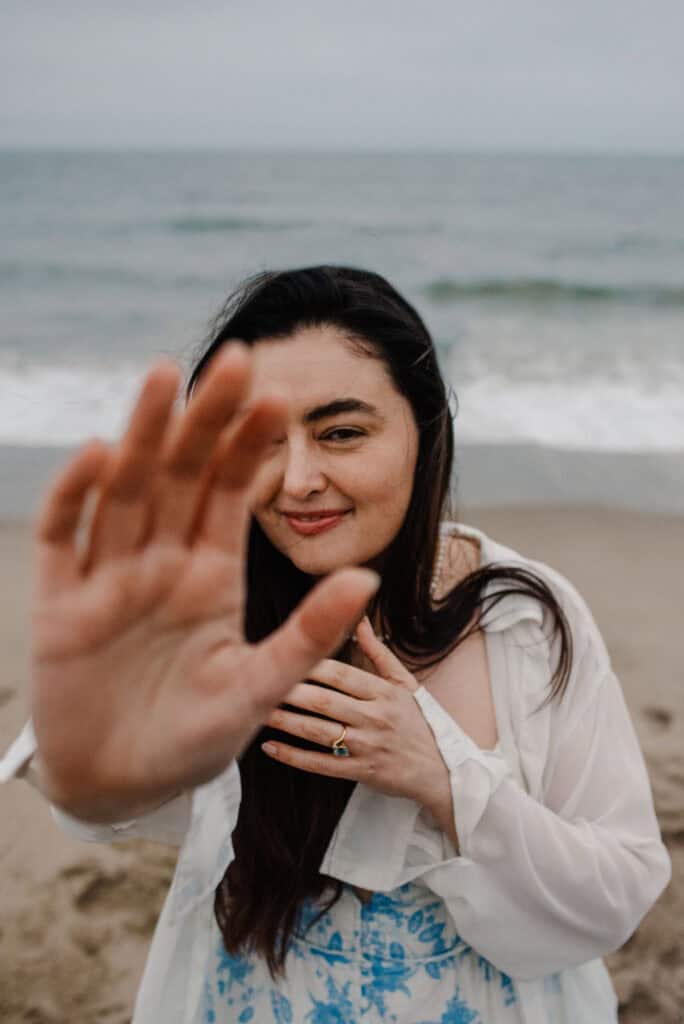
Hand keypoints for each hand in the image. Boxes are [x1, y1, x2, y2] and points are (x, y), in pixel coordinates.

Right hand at [30, 346, 378, 821]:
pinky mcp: (59, 602)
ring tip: (167, 376)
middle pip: (184, 475)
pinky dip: (76, 497)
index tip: (280, 394)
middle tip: (235, 358)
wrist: (122, 787)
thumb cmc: (194, 739)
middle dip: (207, 420)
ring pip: (127, 489)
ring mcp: (109, 576)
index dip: (253, 445)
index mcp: (211, 574)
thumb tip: (367, 576)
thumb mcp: (259, 688)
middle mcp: (162, 562)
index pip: (234, 493)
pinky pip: (65, 537)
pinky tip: (99, 454)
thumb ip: (308, 634)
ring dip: (146, 435)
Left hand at [261, 617, 446, 805]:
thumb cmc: (421, 721)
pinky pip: (322, 765)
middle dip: (290, 691)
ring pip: (319, 733)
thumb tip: (359, 620)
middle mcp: (375, 718)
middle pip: (325, 702)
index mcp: (384, 692)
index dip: (310, 664)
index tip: (282, 653)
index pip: (341, 674)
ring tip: (258, 710)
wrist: (444, 770)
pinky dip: (294, 757)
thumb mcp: (405, 683)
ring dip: (286, 721)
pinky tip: (271, 748)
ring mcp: (368, 747)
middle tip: (257, 680)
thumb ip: (377, 652)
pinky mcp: (362, 772)